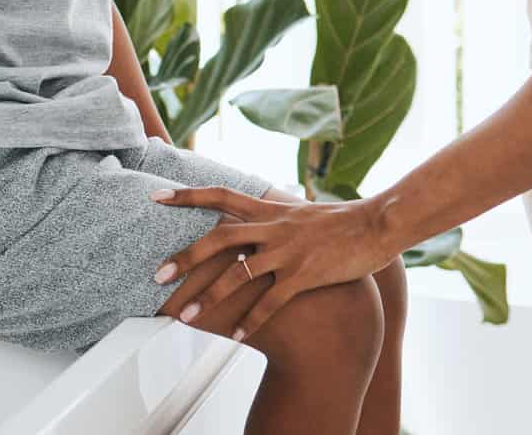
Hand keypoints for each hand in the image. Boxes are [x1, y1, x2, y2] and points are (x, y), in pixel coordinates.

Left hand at [149, 186, 398, 340]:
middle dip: (186, 256)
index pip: (219, 195)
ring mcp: (288, 252)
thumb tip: (254, 210)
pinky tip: (235, 337)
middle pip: (219, 237)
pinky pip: (271, 302)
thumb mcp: (299, 210)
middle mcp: (273, 228)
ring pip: (239, 274)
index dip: (186, 195)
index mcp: (269, 209)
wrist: (376, 225)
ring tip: (185, 317)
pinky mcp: (305, 275)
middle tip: (158, 274)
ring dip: (209, 296)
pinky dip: (250, 321)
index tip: (155, 197)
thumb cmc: (339, 221)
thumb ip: (273, 213)